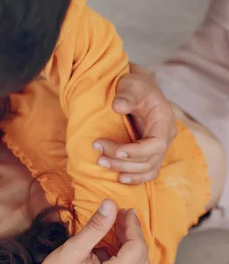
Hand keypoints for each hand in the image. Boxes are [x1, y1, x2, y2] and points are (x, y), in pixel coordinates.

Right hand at [31, 199, 149, 263]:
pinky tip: (107, 252)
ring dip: (129, 248)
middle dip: (133, 235)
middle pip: (141, 258)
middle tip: (120, 217)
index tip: (126, 210)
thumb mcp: (73, 248)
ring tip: (115, 232)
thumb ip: (96, 226)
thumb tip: (111, 204)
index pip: (137, 248)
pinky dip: (123, 262)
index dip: (134, 227)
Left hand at [94, 64, 176, 184]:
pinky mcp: (151, 152)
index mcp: (164, 119)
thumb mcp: (130, 84)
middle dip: (122, 161)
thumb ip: (126, 95)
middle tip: (98, 156)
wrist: (137, 89)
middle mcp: (166, 135)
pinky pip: (148, 171)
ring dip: (124, 169)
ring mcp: (159, 146)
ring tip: (101, 162)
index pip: (157, 144)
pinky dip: (135, 177)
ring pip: (147, 168)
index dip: (136, 152)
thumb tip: (117, 107)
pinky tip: (119, 178)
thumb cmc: (134, 86)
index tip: (115, 150)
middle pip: (149, 159)